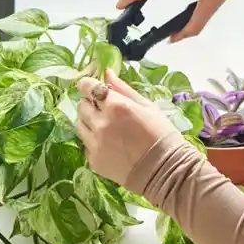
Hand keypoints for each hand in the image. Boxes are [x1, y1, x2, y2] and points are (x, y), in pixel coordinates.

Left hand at [76, 70, 178, 188]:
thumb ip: (123, 89)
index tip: (89, 85)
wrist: (164, 170)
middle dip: (90, 103)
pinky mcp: (93, 161)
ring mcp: (95, 144)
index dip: (87, 84)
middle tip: (105, 109)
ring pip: (79, 125)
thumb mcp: (147, 106)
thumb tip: (106, 73)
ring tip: (106, 127)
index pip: (88, 88)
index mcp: (115, 106)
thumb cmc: (161, 133)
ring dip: (89, 121)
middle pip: (81, 106)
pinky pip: (86, 144)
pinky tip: (111, 144)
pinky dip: (94, 141)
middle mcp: (100, 124)